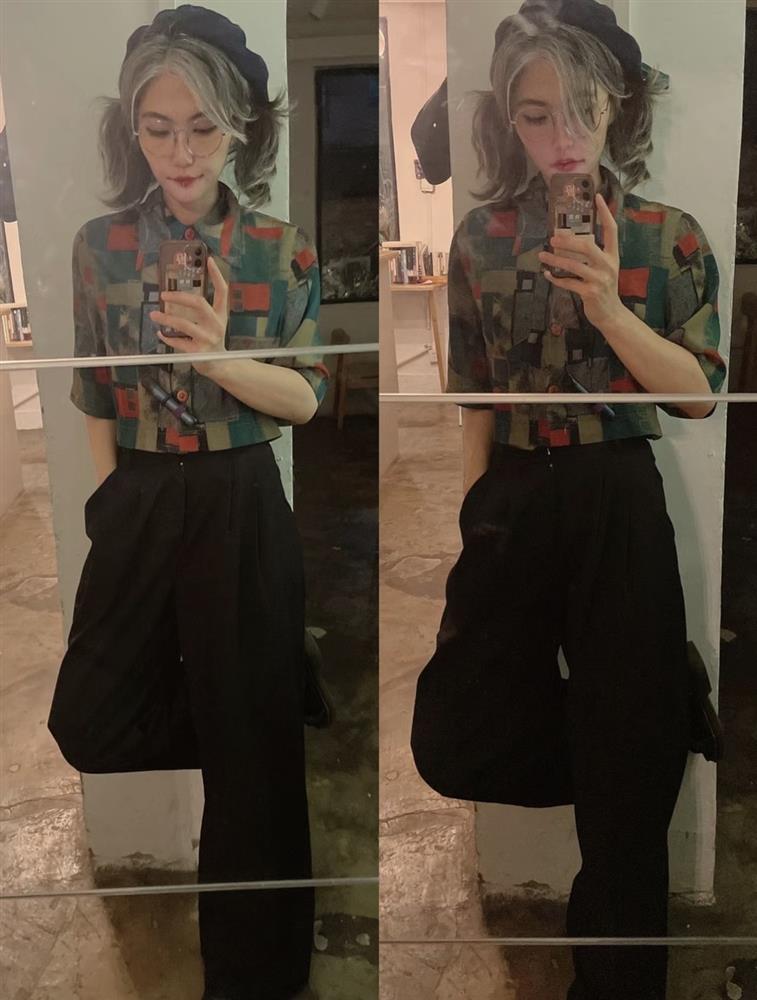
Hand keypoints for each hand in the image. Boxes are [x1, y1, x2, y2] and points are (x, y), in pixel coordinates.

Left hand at [149, 256, 228, 374]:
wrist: (220, 365)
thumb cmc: (212, 340)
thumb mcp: (212, 323)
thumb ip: (200, 311)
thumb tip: (174, 297)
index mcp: (221, 314)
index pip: (223, 291)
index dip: (217, 275)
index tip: (209, 260)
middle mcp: (216, 324)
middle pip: (199, 304)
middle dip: (179, 297)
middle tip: (164, 295)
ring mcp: (208, 338)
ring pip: (184, 324)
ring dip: (166, 318)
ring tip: (154, 314)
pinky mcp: (199, 352)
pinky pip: (179, 342)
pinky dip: (168, 337)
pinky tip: (161, 333)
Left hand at [538, 193, 624, 333]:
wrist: (611, 315)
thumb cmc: (604, 289)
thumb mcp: (604, 269)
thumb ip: (592, 256)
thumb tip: (569, 241)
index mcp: (613, 256)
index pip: (612, 229)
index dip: (605, 212)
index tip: (597, 196)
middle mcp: (608, 265)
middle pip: (588, 246)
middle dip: (568, 241)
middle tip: (553, 239)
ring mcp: (600, 280)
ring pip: (574, 265)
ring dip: (556, 260)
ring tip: (542, 255)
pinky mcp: (590, 293)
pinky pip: (569, 283)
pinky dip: (556, 279)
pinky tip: (547, 274)